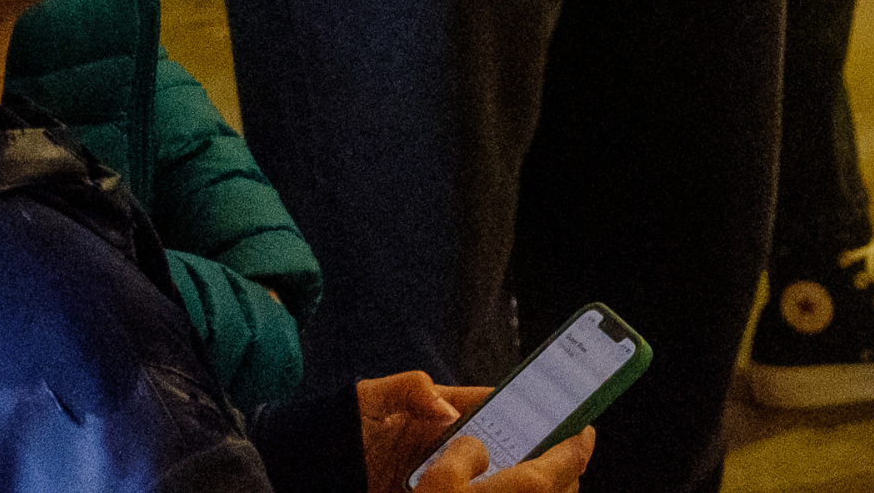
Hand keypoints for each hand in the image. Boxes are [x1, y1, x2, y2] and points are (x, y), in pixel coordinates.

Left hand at [359, 378, 596, 492]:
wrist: (303, 471)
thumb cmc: (337, 429)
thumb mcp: (370, 400)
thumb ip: (408, 389)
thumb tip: (447, 409)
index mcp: (446, 415)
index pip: (502, 407)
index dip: (537, 410)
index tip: (565, 419)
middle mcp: (452, 447)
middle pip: (511, 447)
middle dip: (542, 450)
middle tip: (570, 457)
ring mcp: (445, 480)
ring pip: (499, 479)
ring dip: (526, 479)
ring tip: (554, 482)